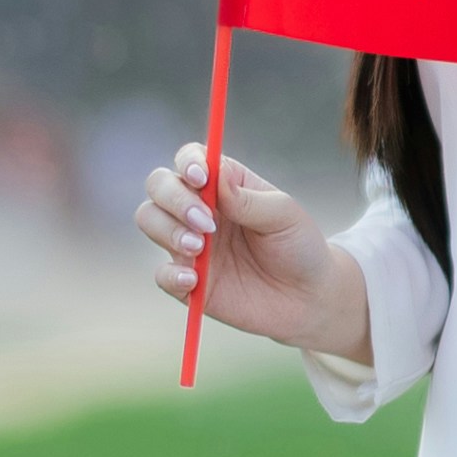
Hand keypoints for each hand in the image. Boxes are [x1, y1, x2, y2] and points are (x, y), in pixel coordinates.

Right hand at [135, 143, 373, 364]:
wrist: (306, 297)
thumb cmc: (298, 245)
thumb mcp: (284, 216)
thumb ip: (248, 199)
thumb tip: (215, 178)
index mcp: (222, 184)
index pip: (189, 159)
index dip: (187, 163)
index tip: (200, 178)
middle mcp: (198, 209)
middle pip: (159, 185)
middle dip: (174, 199)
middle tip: (206, 223)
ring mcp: (189, 244)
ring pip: (150, 220)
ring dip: (169, 230)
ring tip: (201, 248)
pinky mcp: (188, 282)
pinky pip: (161, 274)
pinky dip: (171, 275)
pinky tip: (194, 280)